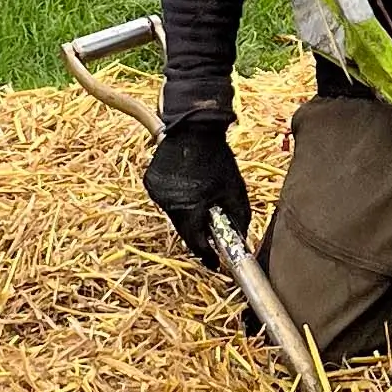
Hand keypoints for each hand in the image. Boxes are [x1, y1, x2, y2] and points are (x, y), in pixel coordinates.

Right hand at [143, 113, 249, 267]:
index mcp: (189, 207)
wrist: (194, 128)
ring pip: (174, 215)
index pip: (196, 242)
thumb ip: (239, 217)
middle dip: (198, 231)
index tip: (215, 263)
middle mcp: (168, 203)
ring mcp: (156, 192)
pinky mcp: (150, 182)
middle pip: (184, 229)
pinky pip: (166, 200)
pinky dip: (177, 200)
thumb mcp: (235, 189)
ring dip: (187, 214)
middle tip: (211, 229)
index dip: (207, 255)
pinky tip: (188, 187)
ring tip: (201, 199)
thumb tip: (241, 240)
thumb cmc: (218, 158)